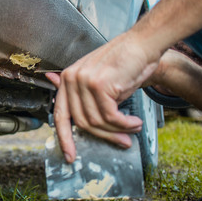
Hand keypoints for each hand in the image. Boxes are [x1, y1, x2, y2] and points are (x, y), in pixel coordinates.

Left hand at [46, 33, 159, 162]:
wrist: (141, 45)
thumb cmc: (123, 64)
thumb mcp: (99, 82)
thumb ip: (85, 98)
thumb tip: (75, 119)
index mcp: (68, 79)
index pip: (60, 115)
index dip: (64, 138)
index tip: (69, 155)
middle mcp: (71, 79)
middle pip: (82, 122)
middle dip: (104, 136)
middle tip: (121, 142)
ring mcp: (83, 81)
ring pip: (97, 121)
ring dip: (118, 130)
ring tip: (132, 129)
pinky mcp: (99, 84)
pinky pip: (110, 116)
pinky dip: (124, 124)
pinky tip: (134, 122)